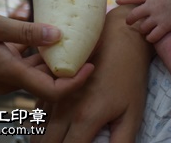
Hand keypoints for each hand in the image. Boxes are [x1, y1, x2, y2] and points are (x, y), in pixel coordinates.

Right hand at [0, 9, 92, 101]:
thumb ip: (26, 31)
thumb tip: (59, 34)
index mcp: (9, 73)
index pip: (51, 90)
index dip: (75, 82)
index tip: (92, 65)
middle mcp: (10, 80)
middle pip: (49, 81)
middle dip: (72, 66)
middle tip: (92, 44)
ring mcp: (5, 75)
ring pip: (39, 72)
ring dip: (58, 59)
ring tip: (78, 37)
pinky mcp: (2, 67)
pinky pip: (28, 65)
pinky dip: (42, 54)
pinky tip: (53, 35)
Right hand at [32, 5, 152, 141]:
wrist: (120, 39)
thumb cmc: (129, 77)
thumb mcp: (132, 113)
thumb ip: (121, 142)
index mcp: (85, 117)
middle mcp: (64, 107)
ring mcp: (55, 93)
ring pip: (38, 128)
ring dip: (44, 139)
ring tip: (58, 139)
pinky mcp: (52, 83)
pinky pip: (38, 110)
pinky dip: (42, 122)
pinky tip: (54, 127)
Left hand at [118, 0, 170, 42]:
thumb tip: (151, 1)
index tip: (117, 1)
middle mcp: (151, 6)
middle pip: (134, 15)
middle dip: (130, 20)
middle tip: (129, 23)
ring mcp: (157, 17)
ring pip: (142, 27)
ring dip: (142, 30)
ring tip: (145, 31)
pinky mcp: (164, 26)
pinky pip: (152, 36)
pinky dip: (150, 38)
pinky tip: (151, 38)